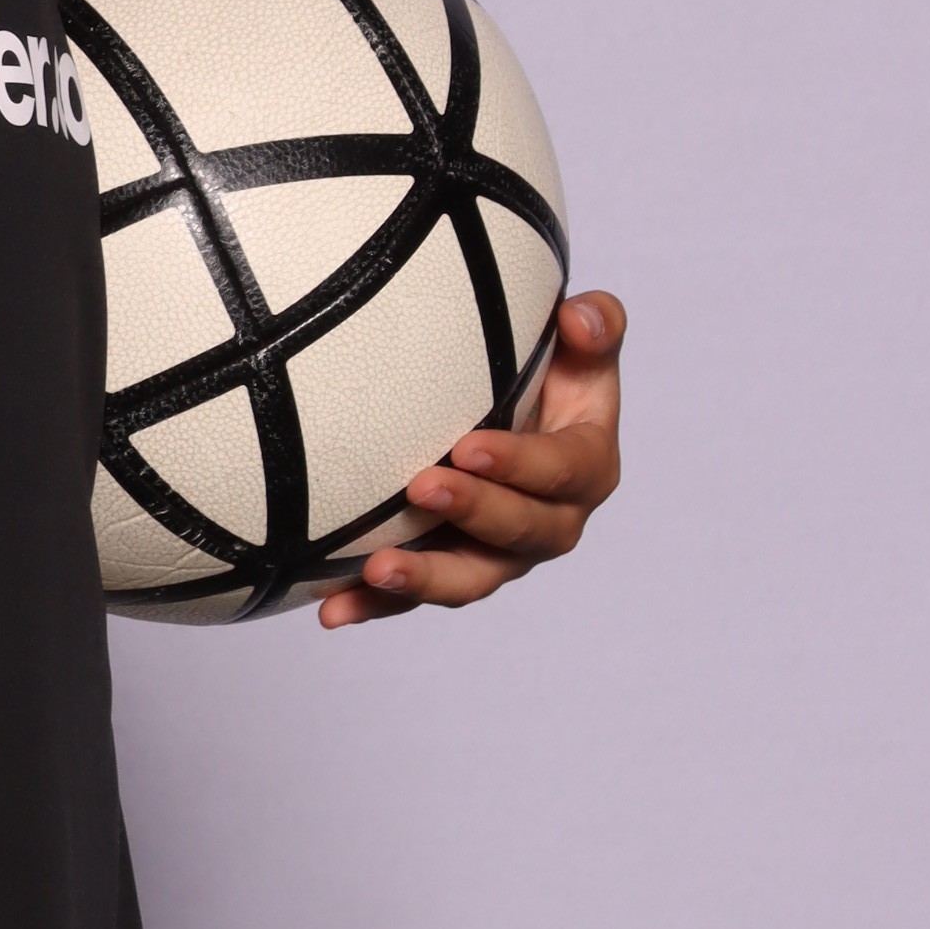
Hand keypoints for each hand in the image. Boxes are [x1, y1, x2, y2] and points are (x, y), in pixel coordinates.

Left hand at [317, 290, 625, 629]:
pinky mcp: (450, 569)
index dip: (519, 464)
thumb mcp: (581, 349)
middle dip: (472, 514)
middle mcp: (549, 523)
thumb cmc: (548, 376)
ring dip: (423, 579)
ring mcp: (497, 555)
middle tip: (421, 488)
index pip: (560, 471)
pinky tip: (332, 610)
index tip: (469, 447)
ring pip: (467, 579)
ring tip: (377, 570)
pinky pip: (414, 597)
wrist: (511, 415)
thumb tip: (579, 318)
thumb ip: (598, 328)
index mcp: (586, 469)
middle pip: (519, 532)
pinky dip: (373, 605)